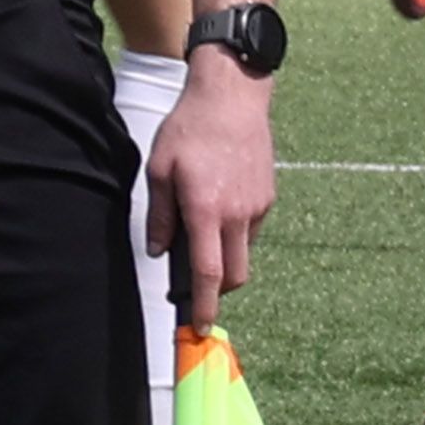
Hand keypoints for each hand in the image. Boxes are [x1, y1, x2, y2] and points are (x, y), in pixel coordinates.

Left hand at [151, 59, 277, 326]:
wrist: (232, 97)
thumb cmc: (188, 129)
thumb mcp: (158, 169)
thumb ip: (159, 215)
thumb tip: (156, 251)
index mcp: (207, 210)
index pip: (207, 272)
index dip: (203, 304)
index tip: (200, 327)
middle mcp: (238, 215)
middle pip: (234, 274)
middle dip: (216, 290)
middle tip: (194, 287)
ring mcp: (257, 206)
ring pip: (244, 254)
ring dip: (225, 260)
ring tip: (200, 238)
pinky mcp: (268, 197)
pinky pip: (251, 231)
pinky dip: (234, 236)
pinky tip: (217, 212)